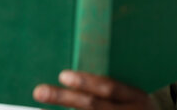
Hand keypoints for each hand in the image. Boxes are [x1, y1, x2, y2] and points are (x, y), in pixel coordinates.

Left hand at [33, 70, 153, 109]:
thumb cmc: (136, 104)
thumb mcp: (133, 93)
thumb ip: (111, 83)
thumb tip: (73, 70)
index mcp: (136, 97)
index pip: (109, 88)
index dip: (86, 82)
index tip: (62, 75)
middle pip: (93, 107)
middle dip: (65, 98)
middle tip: (40, 91)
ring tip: (41, 107)